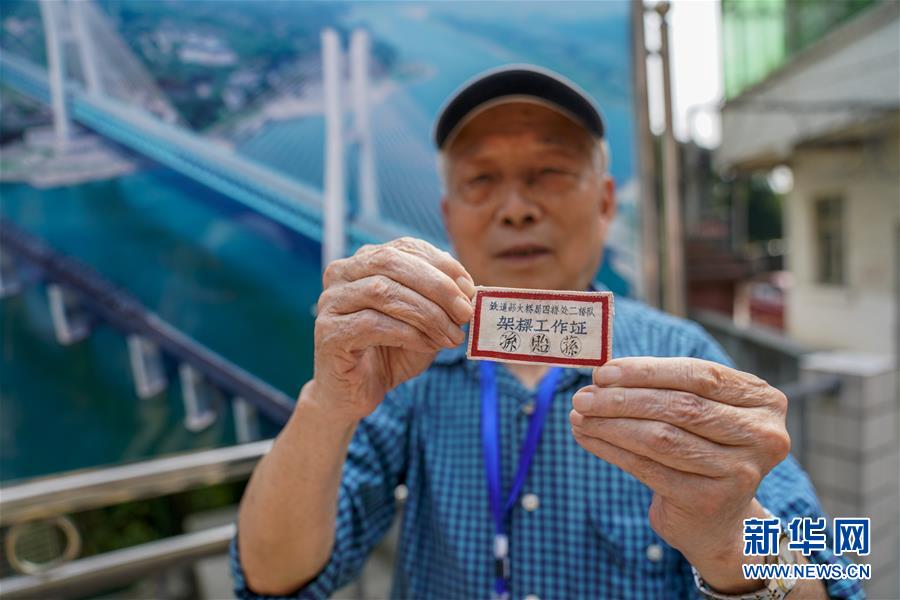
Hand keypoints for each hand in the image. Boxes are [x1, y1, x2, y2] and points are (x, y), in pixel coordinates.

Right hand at [312, 237, 474, 423]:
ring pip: (383, 292)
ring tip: (451, 337)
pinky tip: (428, 346)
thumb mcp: (424, 323)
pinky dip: (409, 334)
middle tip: (465, 312)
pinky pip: (372, 324)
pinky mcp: (329, 332)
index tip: (470, 288)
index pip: (405, 247)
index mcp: (364, 262)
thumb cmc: (390, 354)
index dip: (441, 264)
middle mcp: (342, 274)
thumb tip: (467, 289)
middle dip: (436, 286)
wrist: (354, 394)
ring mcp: (331, 302)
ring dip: (427, 314)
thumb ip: (440, 302)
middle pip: (392, 263)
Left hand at [569, 357, 790, 592]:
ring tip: (579, 415)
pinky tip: (588, 438)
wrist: (717, 519)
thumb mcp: (698, 410)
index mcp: (764, 401)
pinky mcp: (710, 501)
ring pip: (661, 438)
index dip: (647, 371)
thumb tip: (602, 374)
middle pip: (680, 407)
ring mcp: (739, 472)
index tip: (604, 371)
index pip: (699, 375)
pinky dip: (611, 450)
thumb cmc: (700, 448)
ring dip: (611, 424)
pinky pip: (648, 468)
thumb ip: (663, 387)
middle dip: (623, 398)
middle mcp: (762, 436)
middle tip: (583, 396)